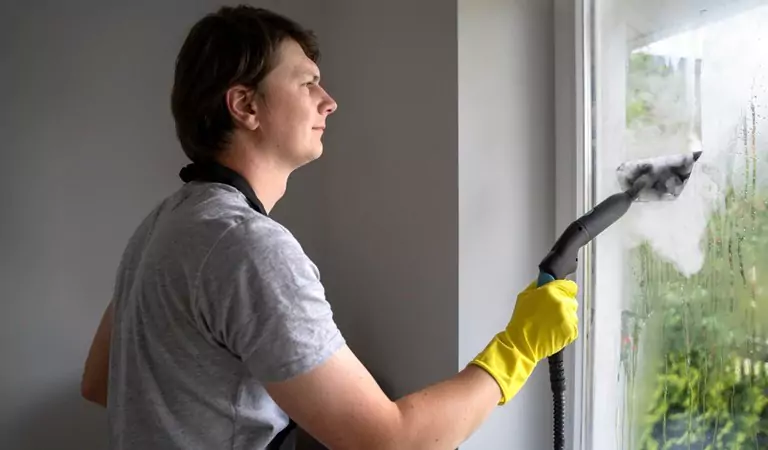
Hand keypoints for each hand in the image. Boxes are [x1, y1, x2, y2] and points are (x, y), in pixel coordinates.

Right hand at [469, 280, 578, 403]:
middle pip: (571, 299)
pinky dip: (565, 328)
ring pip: (572, 313)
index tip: (559, 293)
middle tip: (549, 311)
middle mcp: (563, 304)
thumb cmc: (521, 321)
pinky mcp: (572, 332)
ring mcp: (569, 319)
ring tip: (549, 323)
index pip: (570, 286)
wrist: (522, 343)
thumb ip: (539, 286)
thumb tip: (547, 282)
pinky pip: (572, 326)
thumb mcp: (525, 295)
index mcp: (552, 292)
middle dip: (562, 303)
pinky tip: (552, 330)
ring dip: (564, 316)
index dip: (563, 289)